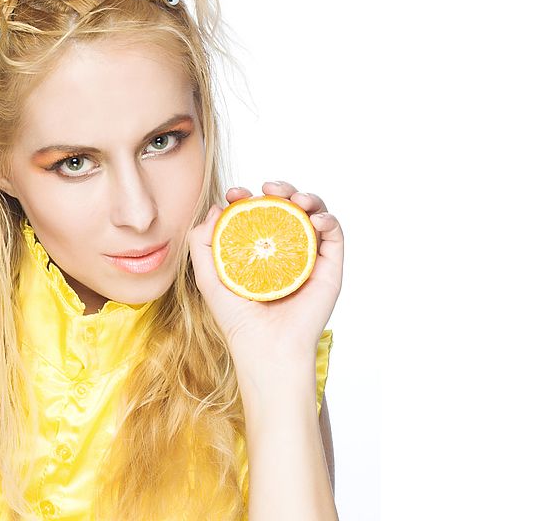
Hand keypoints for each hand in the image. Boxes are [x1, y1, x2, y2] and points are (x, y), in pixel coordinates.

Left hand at [187, 180, 343, 372]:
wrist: (267, 347)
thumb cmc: (238, 319)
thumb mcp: (209, 277)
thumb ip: (201, 242)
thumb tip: (215, 208)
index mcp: (261, 252)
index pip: (259, 214)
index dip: (249, 198)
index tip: (236, 193)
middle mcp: (287, 251)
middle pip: (289, 208)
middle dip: (281, 189)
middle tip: (267, 188)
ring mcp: (309, 258)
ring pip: (314, 215)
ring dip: (307, 197)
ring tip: (295, 198)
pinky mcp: (330, 268)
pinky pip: (334, 235)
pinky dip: (327, 219)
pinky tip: (313, 219)